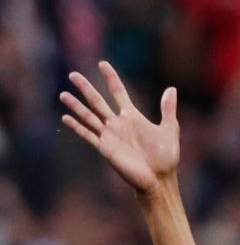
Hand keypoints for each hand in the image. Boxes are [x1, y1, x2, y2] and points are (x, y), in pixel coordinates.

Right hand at [60, 61, 178, 194]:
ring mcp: (110, 136)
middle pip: (98, 101)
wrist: (159, 180)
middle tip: (73, 74)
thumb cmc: (166, 158)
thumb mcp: (169, 130)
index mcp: (132, 117)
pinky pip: (88, 135)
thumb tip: (172, 89)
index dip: (111, 78)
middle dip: (86, 88)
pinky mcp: (106, 148)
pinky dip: (77, 127)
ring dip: (76, 105)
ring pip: (89, 116)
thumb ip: (167, 109)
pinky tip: (65, 118)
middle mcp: (118, 124)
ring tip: (63, 94)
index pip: (118, 92)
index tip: (102, 64)